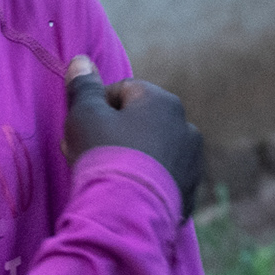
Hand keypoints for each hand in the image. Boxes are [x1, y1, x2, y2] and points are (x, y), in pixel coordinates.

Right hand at [64, 59, 203, 215]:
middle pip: (141, 121)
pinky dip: (146, 183)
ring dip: (133, 157)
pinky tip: (127, 196)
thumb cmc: (104, 154)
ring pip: (154, 150)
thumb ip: (83, 86)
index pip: (124, 91)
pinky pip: (163, 179)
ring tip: (109, 178)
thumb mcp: (84, 115)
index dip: (98, 108)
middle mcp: (185, 126)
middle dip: (116, 133)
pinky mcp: (191, 193)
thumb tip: (81, 60)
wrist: (127, 214)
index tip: (83, 130)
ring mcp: (192, 162)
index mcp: (162, 101)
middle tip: (92, 155)